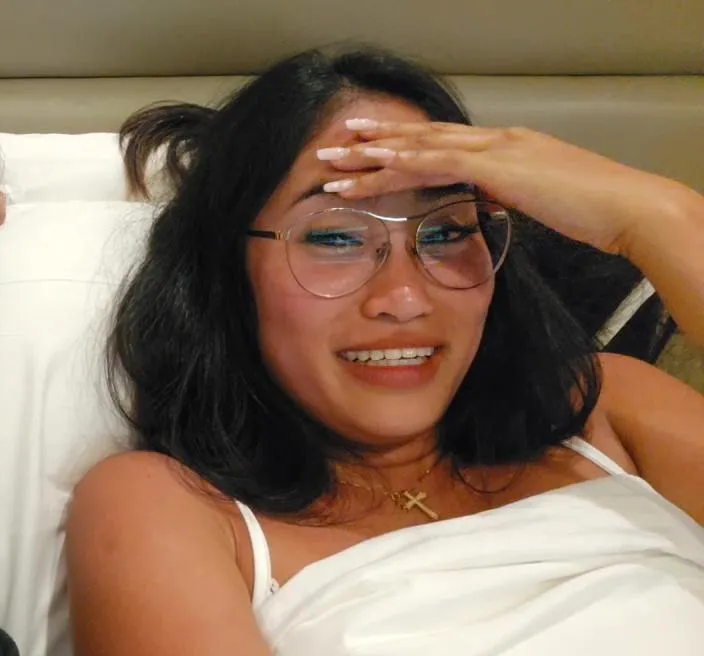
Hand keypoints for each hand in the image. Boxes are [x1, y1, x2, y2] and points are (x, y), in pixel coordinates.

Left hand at [317, 118, 699, 258]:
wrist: (627, 208)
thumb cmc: (593, 212)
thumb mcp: (540, 202)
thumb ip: (508, 197)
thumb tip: (487, 203)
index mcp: (506, 147)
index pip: (442, 143)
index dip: (402, 145)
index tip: (368, 149)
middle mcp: (495, 140)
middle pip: (421, 138)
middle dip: (374, 143)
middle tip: (332, 146)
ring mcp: (495, 148)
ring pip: (418, 147)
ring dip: (372, 155)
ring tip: (332, 162)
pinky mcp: (496, 166)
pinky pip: (435, 161)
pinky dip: (399, 163)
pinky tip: (370, 168)